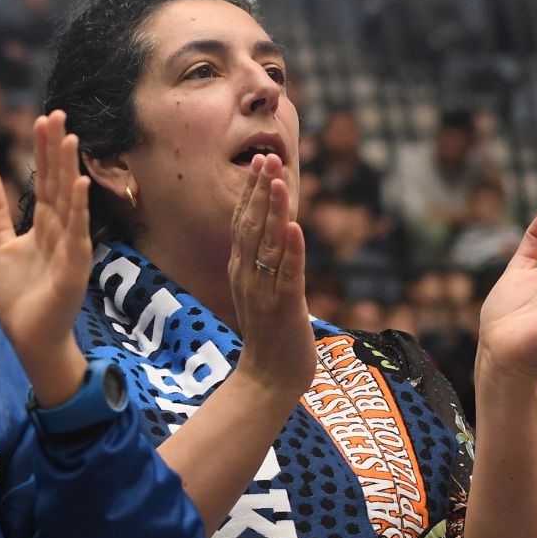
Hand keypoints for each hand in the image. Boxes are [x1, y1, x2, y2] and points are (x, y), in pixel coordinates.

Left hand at [0, 111, 90, 405]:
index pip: (43, 180)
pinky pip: (77, 234)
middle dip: (56, 150)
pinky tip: (79, 184)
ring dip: (70, 170)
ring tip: (70, 138)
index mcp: (44, 225)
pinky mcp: (74, 268)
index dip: (42, 151)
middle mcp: (61, 231)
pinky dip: (79, 209)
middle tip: (56, 115)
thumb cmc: (19, 296)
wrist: (29, 338)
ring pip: (69, 202)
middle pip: (58, 182)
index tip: (41, 120)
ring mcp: (70, 248)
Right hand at [227, 154, 313, 395]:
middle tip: (266, 158)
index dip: (251, 191)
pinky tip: (295, 228)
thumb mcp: (263, 290)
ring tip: (278, 181)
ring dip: (274, 211)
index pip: (244, 223)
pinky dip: (292, 251)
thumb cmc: (271, 334)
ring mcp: (264, 292)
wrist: (268, 379)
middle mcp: (247, 277)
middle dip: (260, 191)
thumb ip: (267, 261)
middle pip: (251, 226)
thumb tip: (280, 230)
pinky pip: (288, 275)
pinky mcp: (284, 309)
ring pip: (268, 245)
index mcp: (241, 270)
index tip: (260, 162)